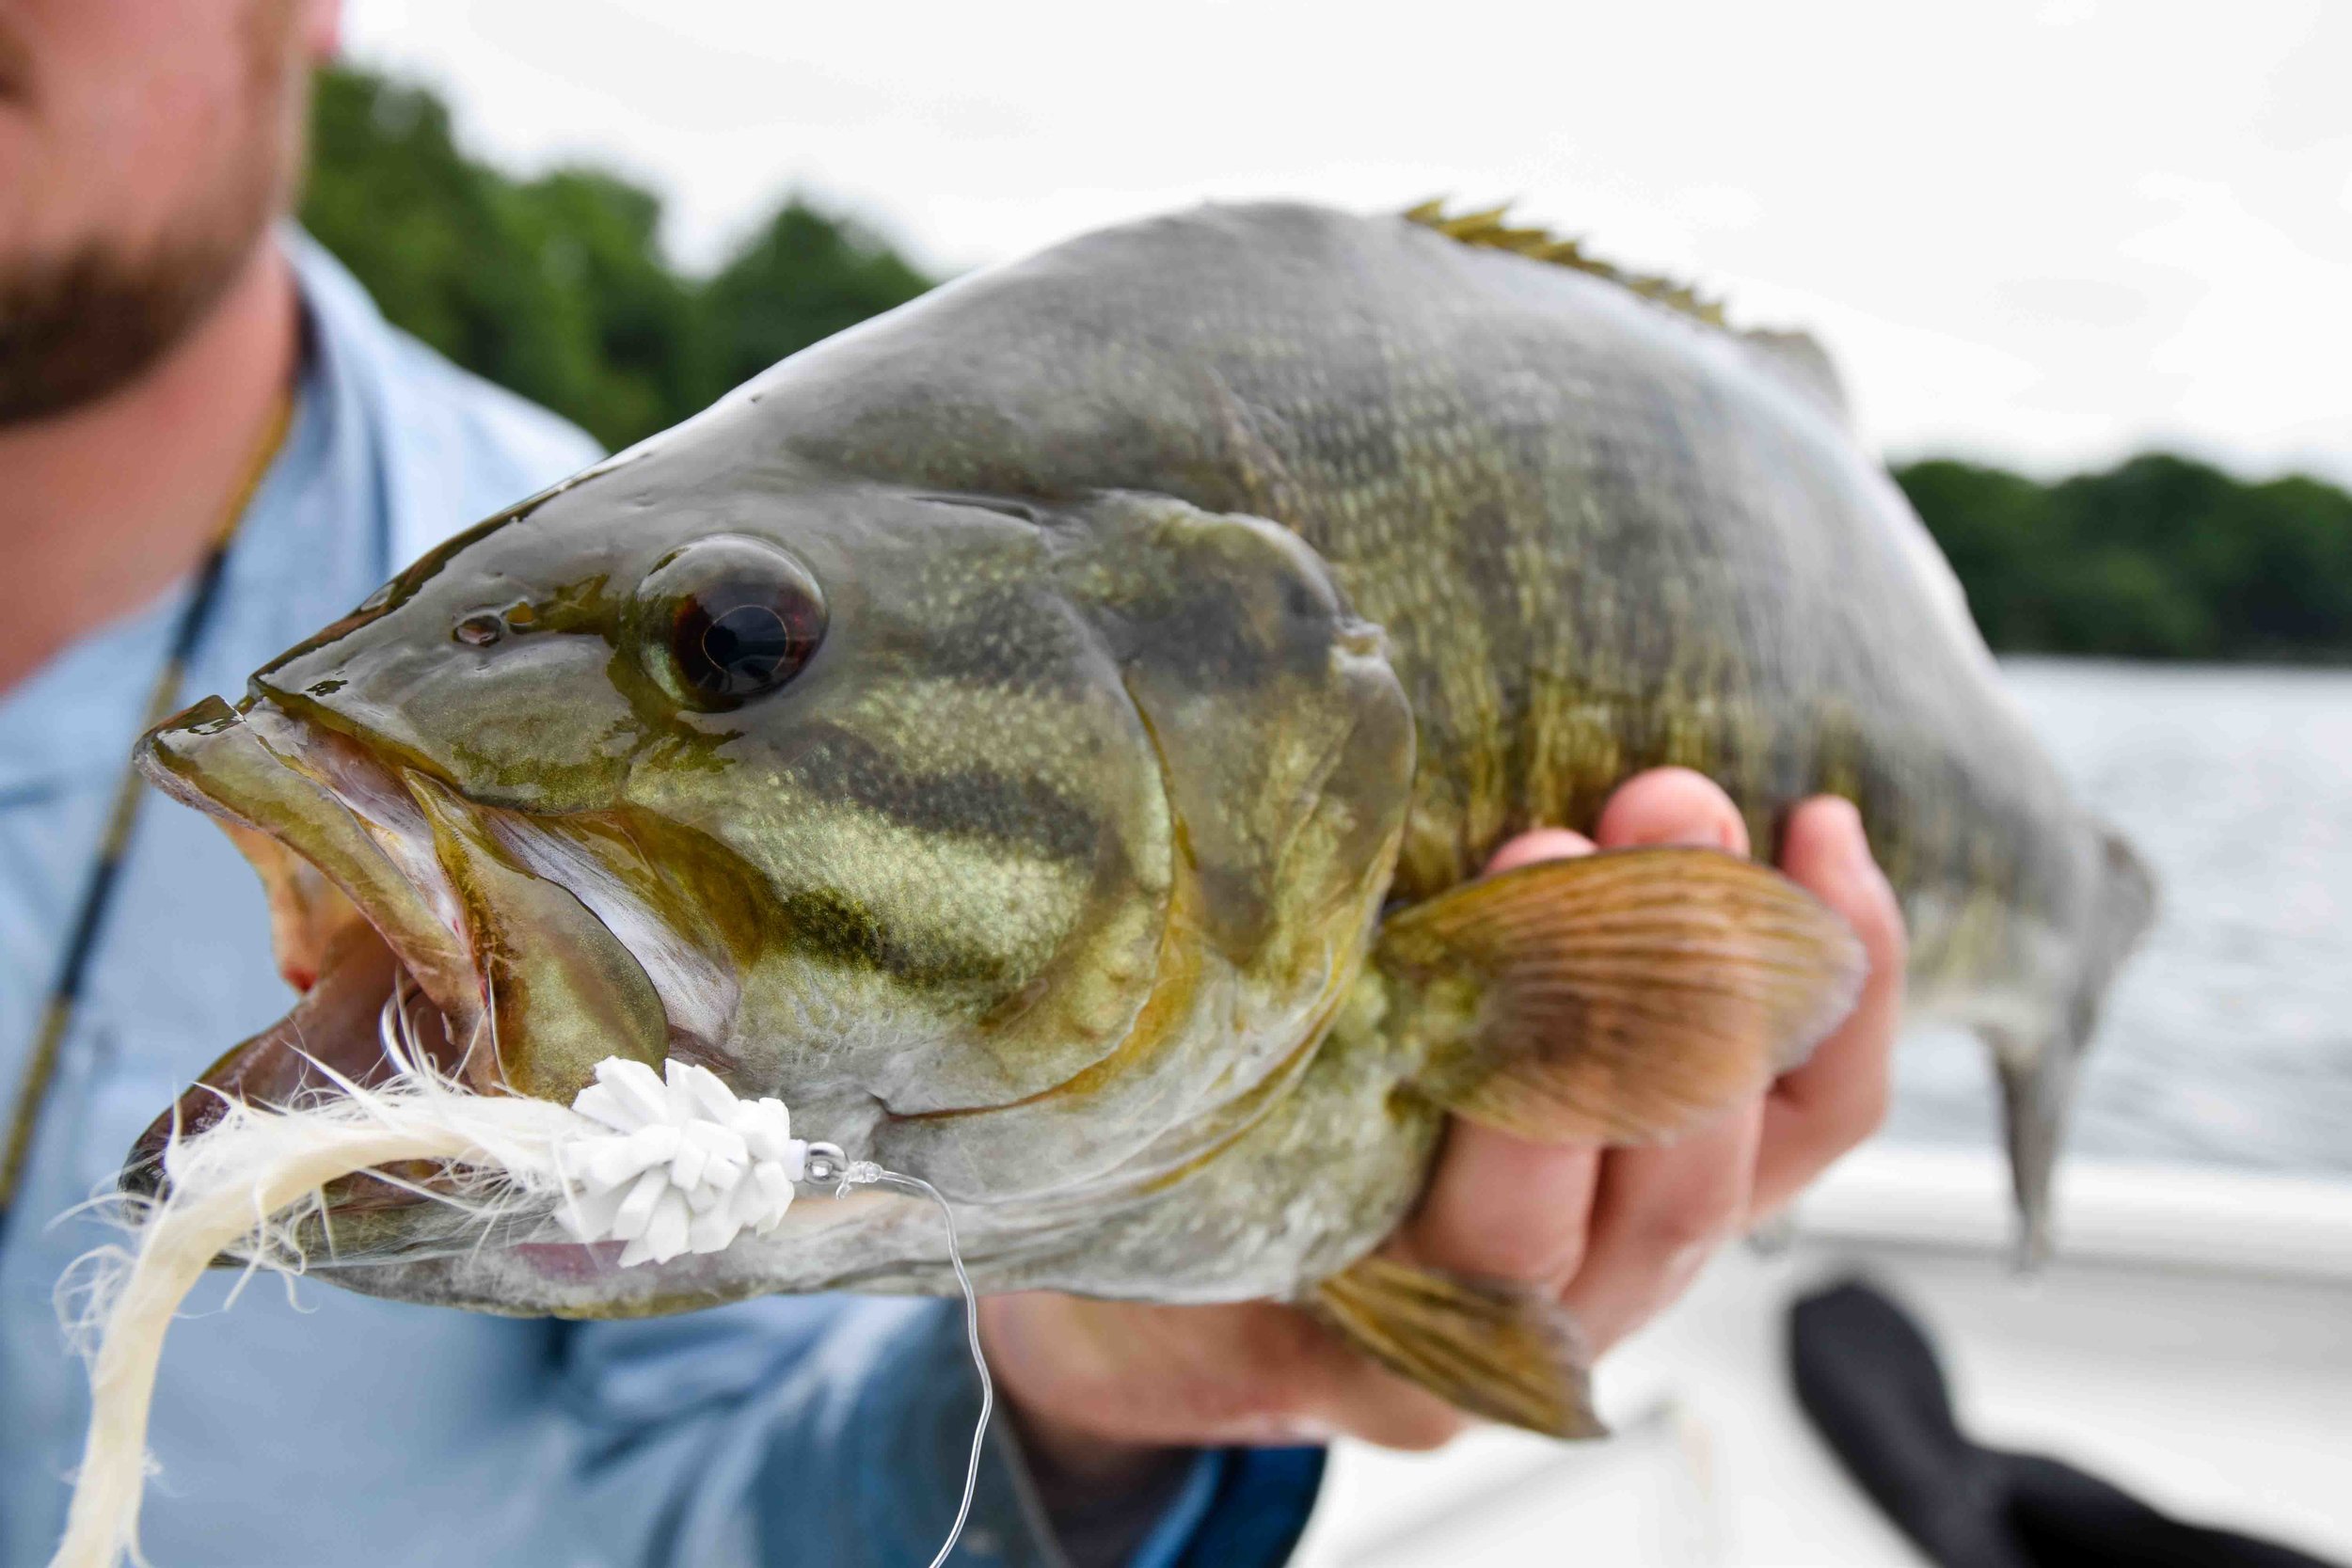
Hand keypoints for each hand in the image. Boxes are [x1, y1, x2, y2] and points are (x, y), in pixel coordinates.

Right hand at [980, 768, 1906, 1484]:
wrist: (1236, 1314)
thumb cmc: (1196, 1194)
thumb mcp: (1179, 1137)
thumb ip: (1238, 1047)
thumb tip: (1261, 851)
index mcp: (1394, 1324)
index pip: (1504, 1220)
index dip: (1543, 1046)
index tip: (1527, 866)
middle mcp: (1540, 1323)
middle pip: (1656, 1186)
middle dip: (1672, 973)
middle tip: (1654, 804)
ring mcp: (1634, 1272)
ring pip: (1750, 1158)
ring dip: (1748, 961)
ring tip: (1701, 802)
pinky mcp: (1700, 1207)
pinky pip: (1815, 1123)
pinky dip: (1845, 987)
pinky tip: (1828, 846)